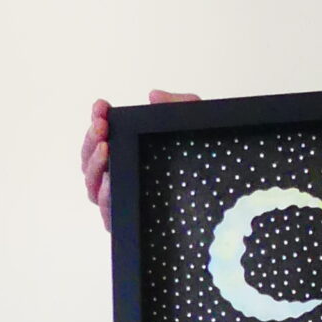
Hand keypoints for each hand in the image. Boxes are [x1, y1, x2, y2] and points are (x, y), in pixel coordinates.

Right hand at [81, 89, 201, 230]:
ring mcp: (126, 202)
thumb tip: (154, 96)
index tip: (101, 106)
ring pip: (93, 187)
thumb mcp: (196, 128)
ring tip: (105, 149)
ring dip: (94, 166)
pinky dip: (104, 197)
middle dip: (91, 140)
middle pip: (91, 162)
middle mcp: (123, 179)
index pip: (103, 138)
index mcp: (131, 156)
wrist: (231, 198)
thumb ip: (178, 106)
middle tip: (101, 126)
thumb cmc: (209, 162)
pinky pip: (107, 214)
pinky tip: (109, 183)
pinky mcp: (131, 225)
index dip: (97, 120)